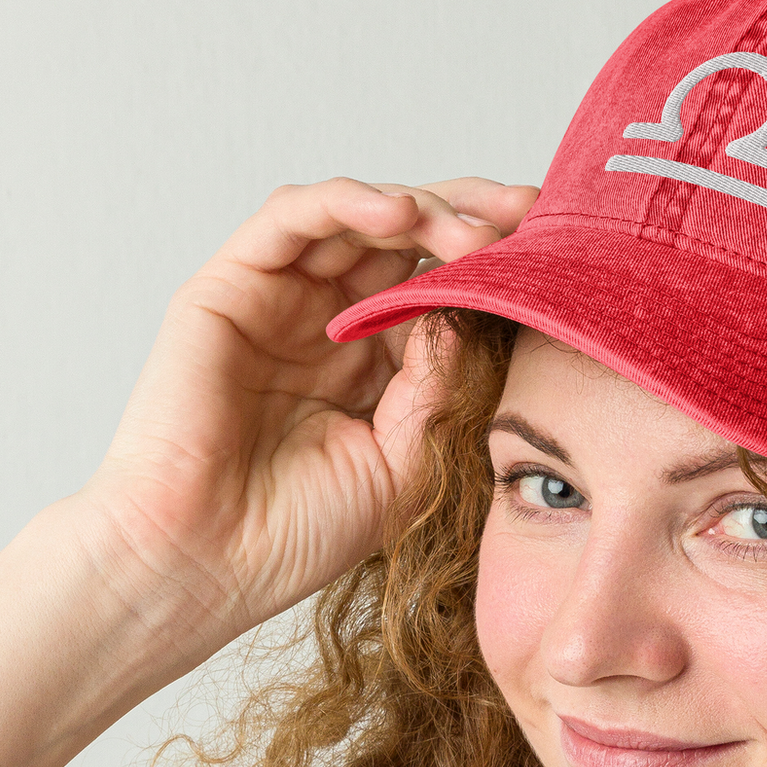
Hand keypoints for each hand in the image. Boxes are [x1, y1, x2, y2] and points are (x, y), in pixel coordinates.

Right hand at [72, 176, 537, 660]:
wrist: (208, 563)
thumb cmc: (298, 532)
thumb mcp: (406, 458)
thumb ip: (442, 381)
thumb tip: (480, 304)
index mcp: (376, 363)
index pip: (441, 289)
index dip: (495, 269)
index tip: (559, 261)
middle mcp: (329, 321)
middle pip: (408, 239)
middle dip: (472, 220)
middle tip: (530, 215)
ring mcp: (279, 300)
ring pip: (358, 218)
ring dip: (423, 209)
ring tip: (475, 230)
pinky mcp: (228, 286)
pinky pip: (291, 219)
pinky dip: (347, 203)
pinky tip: (399, 214)